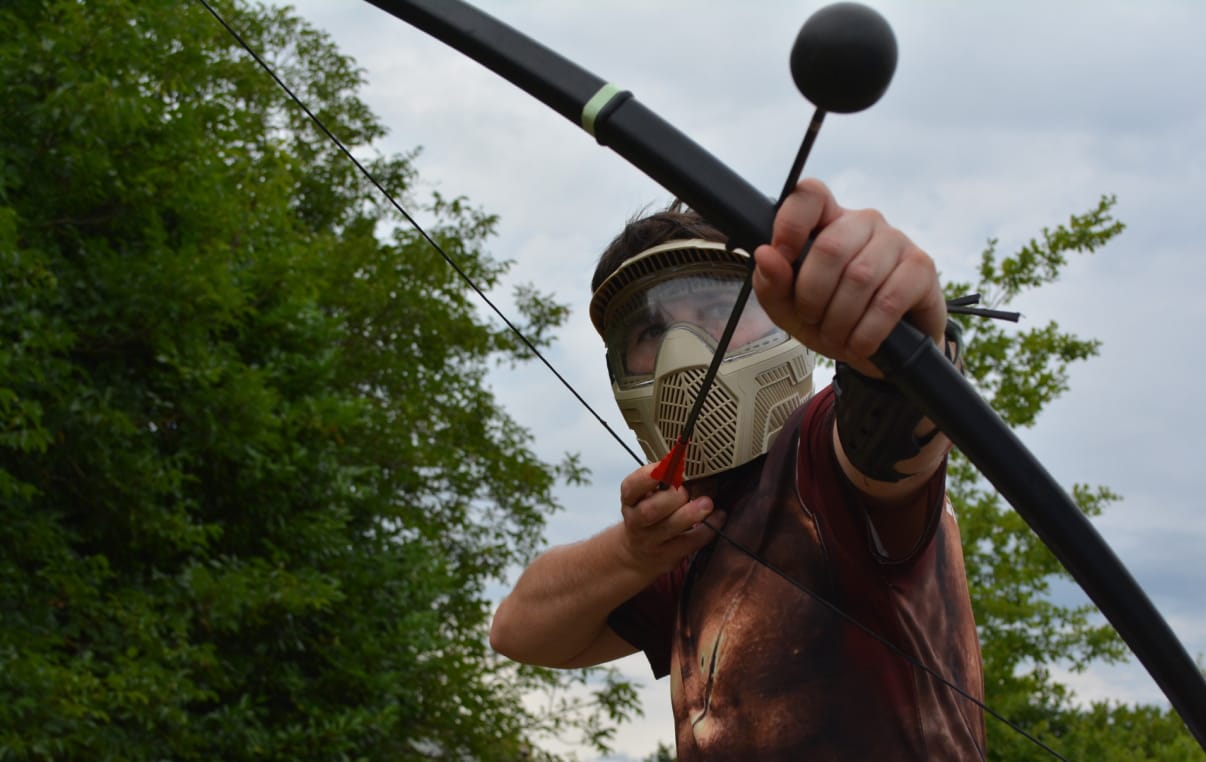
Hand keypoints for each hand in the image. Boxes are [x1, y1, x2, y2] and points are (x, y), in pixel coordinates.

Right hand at [617, 464, 721, 575]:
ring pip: (669, 527)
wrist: (638, 555)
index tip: (668, 466)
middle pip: (650, 510)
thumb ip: (665, 483)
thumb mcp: (646, 497)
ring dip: (691, 513)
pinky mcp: (670, 555)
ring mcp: (652, 541)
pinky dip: (708, 528)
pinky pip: (691, 542)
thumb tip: (699, 470)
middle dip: (672, 497)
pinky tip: (718, 516)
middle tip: (686, 490)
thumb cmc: (647, 518)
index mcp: (630, 501)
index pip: (631, 487)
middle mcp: (637, 521)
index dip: (648, 476)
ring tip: (707, 503)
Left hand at [752, 178, 946, 376]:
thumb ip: (772, 284)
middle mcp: (863, 222)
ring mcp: (895, 241)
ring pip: (859, 276)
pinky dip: (866, 331)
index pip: (808, 195)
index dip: (790, 224)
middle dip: (812, 295)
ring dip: (839, 319)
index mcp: (827, 221)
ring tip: (836, 335)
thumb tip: (766, 255)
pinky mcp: (921, 267)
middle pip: (830, 247)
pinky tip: (861, 342)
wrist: (883, 351)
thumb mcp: (791, 309)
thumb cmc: (834, 319)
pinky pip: (888, 299)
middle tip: (812, 318)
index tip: (781, 258)